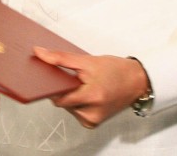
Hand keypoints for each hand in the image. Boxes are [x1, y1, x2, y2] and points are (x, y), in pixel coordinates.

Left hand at [33, 47, 149, 128]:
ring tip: (82, 83)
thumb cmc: (116, 70)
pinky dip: (76, 101)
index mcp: (91, 97)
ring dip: (69, 95)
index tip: (48, 75)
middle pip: (61, 101)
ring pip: (67, 107)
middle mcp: (91, 114)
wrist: (137, 81)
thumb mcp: (88, 60)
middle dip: (62, 88)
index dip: (51, 85)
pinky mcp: (93, 123)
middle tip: (72, 76)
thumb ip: (61, 58)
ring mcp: (92, 120)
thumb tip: (39, 53)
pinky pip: (75, 111)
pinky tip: (85, 92)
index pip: (57, 96)